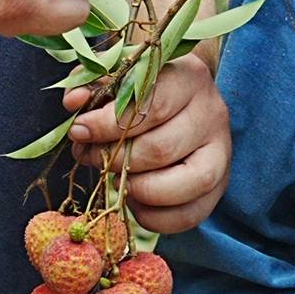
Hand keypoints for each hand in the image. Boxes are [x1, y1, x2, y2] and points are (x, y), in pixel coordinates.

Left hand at [68, 53, 229, 235]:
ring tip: (116, 179)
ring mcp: (221, 152)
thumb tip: (73, 103)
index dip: (108, 124)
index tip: (79, 131)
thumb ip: (93, 84)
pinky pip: (189, 215)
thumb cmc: (144, 89)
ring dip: (136, 189)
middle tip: (91, 156)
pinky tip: (134, 200)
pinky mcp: (220, 186)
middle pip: (161, 149)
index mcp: (189, 78)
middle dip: (114, 159)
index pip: (151, 105)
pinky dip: (153, 217)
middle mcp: (212, 114)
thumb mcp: (119, 76)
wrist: (183, 101)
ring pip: (183, 185)